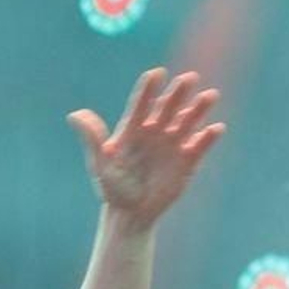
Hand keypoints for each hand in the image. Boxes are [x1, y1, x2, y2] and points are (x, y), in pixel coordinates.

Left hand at [67, 67, 225, 227]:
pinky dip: (208, 137)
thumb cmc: (113, 188)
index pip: (141, 104)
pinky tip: (215, 129)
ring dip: (198, 108)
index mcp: (133, 129)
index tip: (156, 74)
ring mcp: (173, 144)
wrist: (131, 214)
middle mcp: (155, 131)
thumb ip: (92, 137)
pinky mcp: (188, 160)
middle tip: (189, 78)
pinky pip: (200, 144)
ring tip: (209, 96)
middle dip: (178, 93)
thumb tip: (73, 114)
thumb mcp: (101, 163)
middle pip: (168, 107)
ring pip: (188, 121)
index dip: (148, 89)